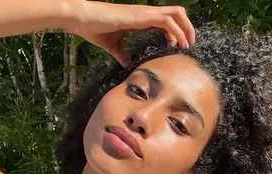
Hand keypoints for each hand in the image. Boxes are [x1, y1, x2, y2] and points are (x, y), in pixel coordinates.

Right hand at [68, 0, 194, 66]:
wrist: (82, 18)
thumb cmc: (95, 28)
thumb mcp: (112, 45)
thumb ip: (121, 53)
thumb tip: (126, 62)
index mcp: (140, 18)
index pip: (166, 20)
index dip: (176, 31)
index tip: (177, 45)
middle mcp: (145, 13)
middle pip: (176, 13)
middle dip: (187, 28)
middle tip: (189, 44)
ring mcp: (144, 13)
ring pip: (176, 14)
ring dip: (186, 29)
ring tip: (187, 44)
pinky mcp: (140, 16)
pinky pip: (166, 21)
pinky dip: (176, 31)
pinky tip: (177, 43)